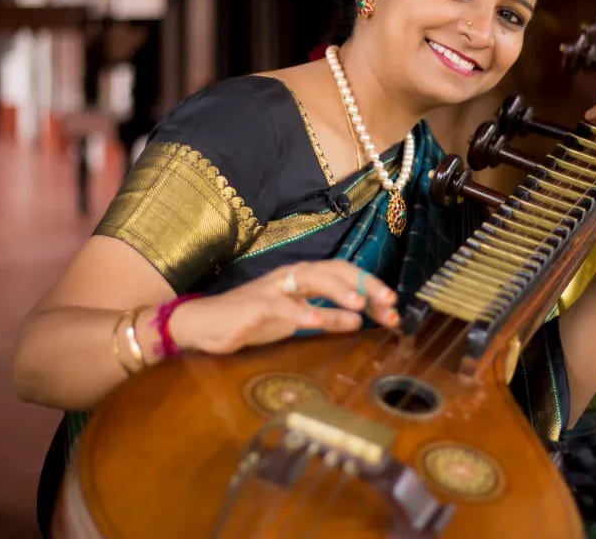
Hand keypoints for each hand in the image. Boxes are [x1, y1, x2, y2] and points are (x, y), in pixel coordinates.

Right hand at [167, 260, 398, 354]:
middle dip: (362, 283)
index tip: (393, 306)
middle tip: (389, 302)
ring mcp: (271, 289)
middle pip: (332, 269)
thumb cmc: (250, 321)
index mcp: (301, 279)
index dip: (369, 286)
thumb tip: (359, 320)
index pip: (342, 274)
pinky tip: (317, 321)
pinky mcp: (253, 306)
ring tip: (360, 305)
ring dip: (337, 290)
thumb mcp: (295, 323)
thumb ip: (326, 319)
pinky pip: (280, 307)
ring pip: (309, 280)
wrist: (201, 325)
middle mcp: (289, 277)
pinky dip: (299, 312)